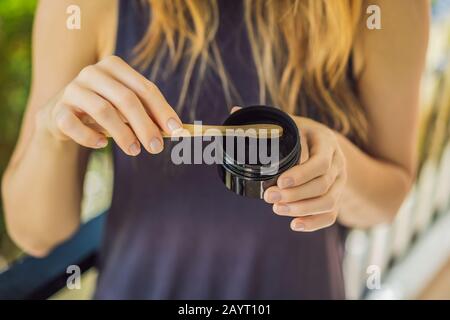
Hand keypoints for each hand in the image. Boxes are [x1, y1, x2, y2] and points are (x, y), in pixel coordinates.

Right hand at [38, 55, 181, 154]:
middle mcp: (92, 72)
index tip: (176, 130)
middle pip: (126, 99)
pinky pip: (75, 125)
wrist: (62, 116)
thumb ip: (147, 113)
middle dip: (145, 125)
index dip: (162, 110)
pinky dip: (91, 138)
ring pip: (103, 111)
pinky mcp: (57, 109)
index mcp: (114, 66)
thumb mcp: (126, 108)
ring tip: (135, 150)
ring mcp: (72, 89)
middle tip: (156, 147)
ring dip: (123, 134)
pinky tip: (102, 144)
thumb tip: (174, 129)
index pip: (144, 88)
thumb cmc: (104, 110)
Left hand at [264, 117, 346, 231]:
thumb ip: (265, 121)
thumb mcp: (288, 122)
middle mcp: (338, 163)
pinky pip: (331, 215)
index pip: (321, 163)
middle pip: (323, 185)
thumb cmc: (300, 132)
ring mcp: (339, 182)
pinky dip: (314, 223)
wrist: (322, 143)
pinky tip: (294, 225)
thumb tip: (234, 111)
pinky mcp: (336, 196)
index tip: (279, 181)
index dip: (301, 174)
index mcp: (326, 142)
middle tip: (268, 197)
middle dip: (295, 195)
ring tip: (277, 209)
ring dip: (302, 209)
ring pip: (329, 202)